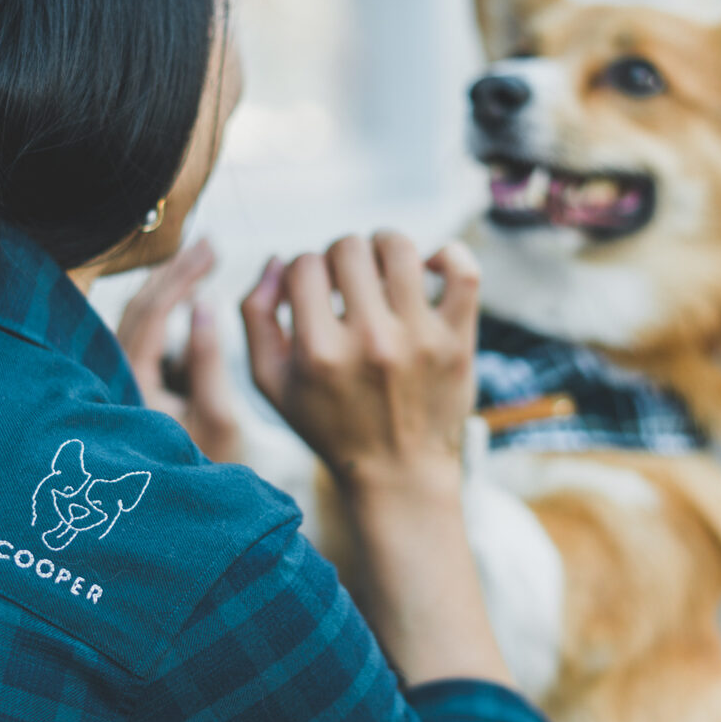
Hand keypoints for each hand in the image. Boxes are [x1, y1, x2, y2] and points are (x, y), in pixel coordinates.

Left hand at [115, 238, 240, 463]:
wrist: (198, 510)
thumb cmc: (211, 467)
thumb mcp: (218, 416)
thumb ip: (208, 359)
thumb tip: (203, 306)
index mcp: (130, 389)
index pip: (150, 316)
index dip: (181, 277)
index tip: (212, 250)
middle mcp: (113, 382)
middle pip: (136, 310)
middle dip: (172, 273)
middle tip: (209, 245)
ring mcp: (118, 382)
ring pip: (136, 321)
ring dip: (169, 288)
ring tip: (203, 261)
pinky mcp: (128, 386)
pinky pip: (141, 337)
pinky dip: (164, 311)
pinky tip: (189, 295)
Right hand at [239, 232, 480, 496]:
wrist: (398, 476)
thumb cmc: (330, 426)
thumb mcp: (272, 384)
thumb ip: (257, 317)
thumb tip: (277, 260)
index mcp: (319, 352)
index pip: (305, 265)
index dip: (303, 269)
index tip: (313, 290)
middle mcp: (370, 341)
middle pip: (349, 248)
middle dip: (340, 255)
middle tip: (347, 282)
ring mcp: (419, 339)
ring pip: (401, 248)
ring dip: (385, 246)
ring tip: (382, 268)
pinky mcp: (458, 340)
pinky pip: (463, 271)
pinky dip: (447, 255)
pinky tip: (428, 268)